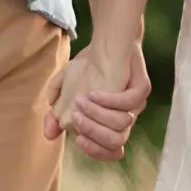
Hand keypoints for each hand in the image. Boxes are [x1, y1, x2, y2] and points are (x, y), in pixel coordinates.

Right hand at [44, 41, 149, 161]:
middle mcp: (125, 117)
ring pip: (122, 124)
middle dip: (93, 132)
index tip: (77, 139)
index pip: (108, 150)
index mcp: (110, 123)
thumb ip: (56, 111)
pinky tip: (93, 92)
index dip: (94, 150)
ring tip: (81, 100)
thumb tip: (49, 134)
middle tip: (75, 117)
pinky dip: (109, 100)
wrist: (108, 40)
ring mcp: (136, 104)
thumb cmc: (89, 66)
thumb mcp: (66, 88)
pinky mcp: (142, 88)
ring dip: (98, 115)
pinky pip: (129, 102)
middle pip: (116, 142)